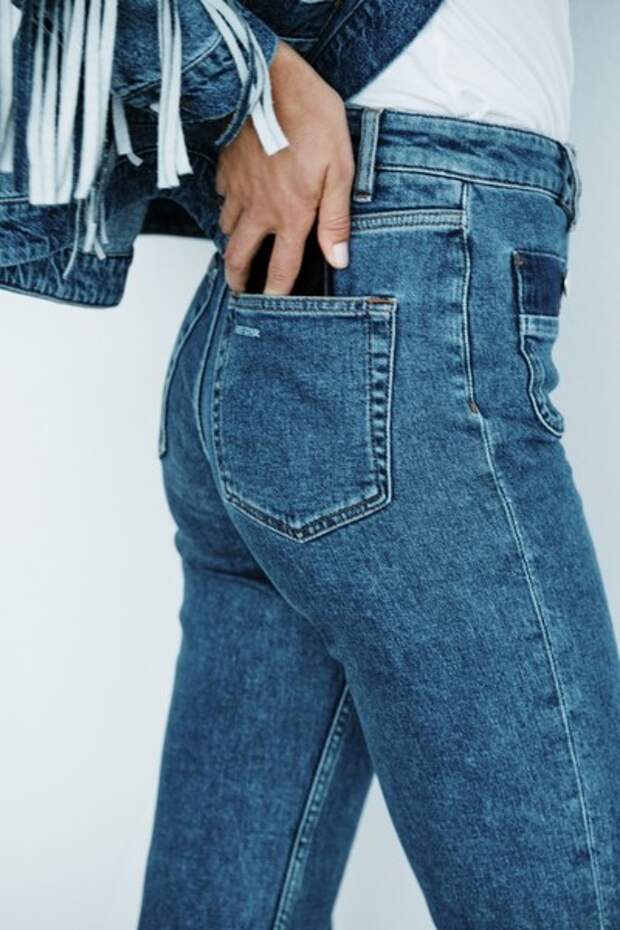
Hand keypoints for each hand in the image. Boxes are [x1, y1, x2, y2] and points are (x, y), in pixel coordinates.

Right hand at [215, 41, 354, 294]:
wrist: (270, 79)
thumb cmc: (312, 118)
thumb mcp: (340, 169)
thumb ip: (337, 219)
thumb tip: (338, 259)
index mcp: (291, 215)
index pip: (281, 268)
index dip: (276, 293)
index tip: (271, 306)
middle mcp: (259, 209)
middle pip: (239, 257)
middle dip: (238, 278)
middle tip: (240, 289)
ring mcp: (238, 189)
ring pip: (228, 228)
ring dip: (234, 241)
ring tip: (242, 246)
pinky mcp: (227, 168)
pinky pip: (222, 197)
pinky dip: (228, 205)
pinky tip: (238, 200)